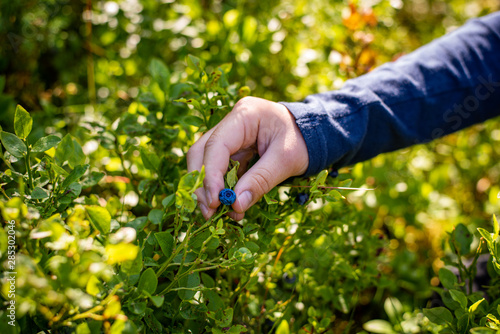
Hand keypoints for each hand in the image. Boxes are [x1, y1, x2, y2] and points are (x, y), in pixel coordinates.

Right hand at [187, 96, 308, 220]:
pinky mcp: (233, 150)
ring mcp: (231, 136)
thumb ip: (261, 180)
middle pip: (202, 152)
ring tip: (219, 214)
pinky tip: (231, 207)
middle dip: (203, 183)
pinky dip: (223, 189)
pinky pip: (220, 170)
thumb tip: (235, 205)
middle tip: (209, 211)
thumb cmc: (304, 141)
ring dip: (210, 189)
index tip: (214, 202)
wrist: (314, 135)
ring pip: (206, 162)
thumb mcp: (286, 160)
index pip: (216, 145)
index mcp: (245, 114)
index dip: (211, 175)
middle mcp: (232, 122)